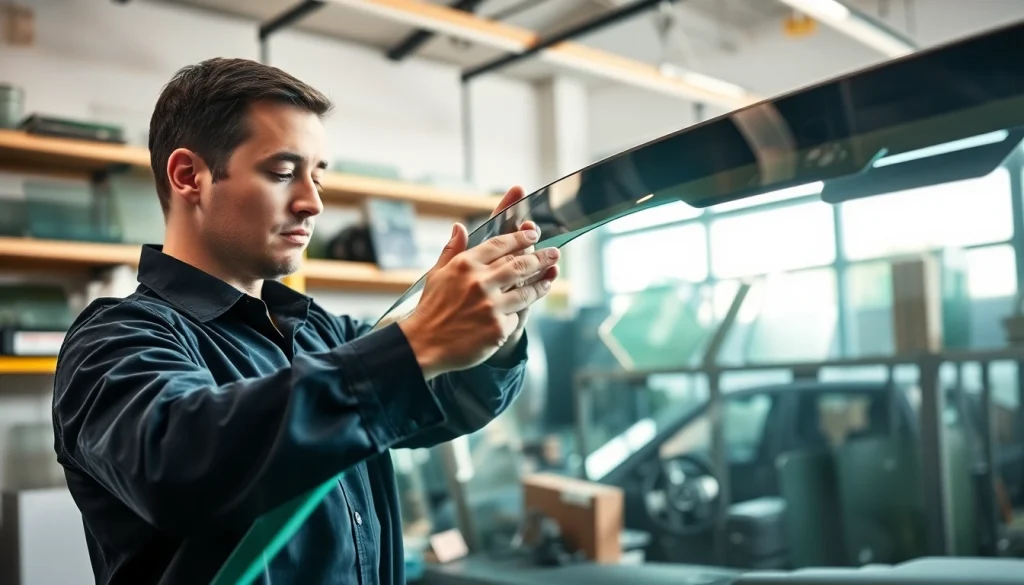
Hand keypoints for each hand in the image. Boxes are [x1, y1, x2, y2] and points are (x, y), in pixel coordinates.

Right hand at [398, 196, 559, 379]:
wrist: (424, 345)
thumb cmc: (431, 308)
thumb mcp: (437, 274)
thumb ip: (452, 250)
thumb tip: (460, 227)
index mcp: (465, 265)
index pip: (500, 244)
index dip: (521, 237)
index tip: (534, 233)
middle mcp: (480, 283)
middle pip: (520, 264)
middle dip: (541, 257)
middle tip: (554, 253)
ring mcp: (490, 306)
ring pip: (526, 291)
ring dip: (542, 283)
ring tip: (550, 277)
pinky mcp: (498, 328)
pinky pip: (516, 316)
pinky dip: (517, 313)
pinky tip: (521, 310)